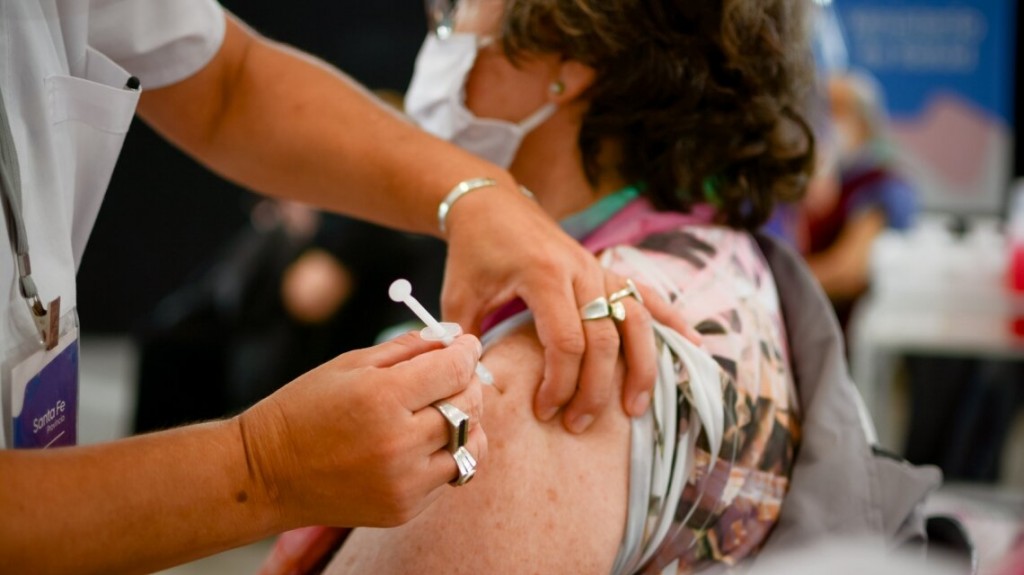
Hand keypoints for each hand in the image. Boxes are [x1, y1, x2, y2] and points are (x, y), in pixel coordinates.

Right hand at [237, 332, 486, 527]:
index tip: (466, 346)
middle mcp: (398, 443)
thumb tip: (454, 337)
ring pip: (470, 446)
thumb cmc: (305, 409)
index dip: (467, 352)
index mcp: (382, 397)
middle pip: (469, 405)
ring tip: (445, 412)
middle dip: (469, 383)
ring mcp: (403, 482)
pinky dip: (446, 454)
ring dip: (467, 424)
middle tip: (455, 375)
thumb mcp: (349, 364)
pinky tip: (420, 443)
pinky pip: (449, 475)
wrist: (266, 474)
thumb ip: (407, 348)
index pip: (454, 370)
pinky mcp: (403, 509)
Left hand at [443, 187, 694, 432]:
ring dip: (640, 367)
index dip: (561, 382)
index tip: (545, 409)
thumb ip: (467, 339)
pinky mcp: (606, 269)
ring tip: (636, 408)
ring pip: (635, 320)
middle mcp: (580, 270)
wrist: (491, 202)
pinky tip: (694, 346)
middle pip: (605, 338)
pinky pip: (647, 295)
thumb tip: (476, 385)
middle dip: (595, 389)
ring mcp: (598, 268)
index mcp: (543, 275)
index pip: (567, 341)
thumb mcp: (459, 293)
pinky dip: (672, 320)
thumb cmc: (474, 250)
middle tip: (578, 424)